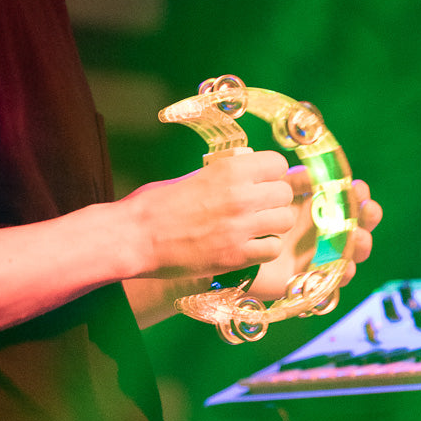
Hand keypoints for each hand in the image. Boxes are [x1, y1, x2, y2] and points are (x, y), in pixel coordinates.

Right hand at [124, 149, 294, 279]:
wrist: (135, 237)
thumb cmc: (156, 204)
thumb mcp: (193, 176)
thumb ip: (225, 173)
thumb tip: (248, 168)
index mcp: (228, 170)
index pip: (278, 164)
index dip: (272, 173)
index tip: (262, 180)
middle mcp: (240, 196)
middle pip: (284, 193)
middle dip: (274, 199)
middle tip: (258, 206)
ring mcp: (240, 228)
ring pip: (285, 221)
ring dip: (273, 224)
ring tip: (255, 227)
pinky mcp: (236, 256)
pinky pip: (272, 250)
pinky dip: (264, 248)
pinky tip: (249, 245)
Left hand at [252, 167, 382, 299]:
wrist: (239, 246)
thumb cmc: (260, 215)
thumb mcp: (277, 195)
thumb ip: (294, 182)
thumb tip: (312, 173)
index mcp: (323, 208)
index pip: (351, 199)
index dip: (360, 194)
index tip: (359, 187)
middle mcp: (329, 232)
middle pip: (360, 225)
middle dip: (369, 217)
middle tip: (367, 208)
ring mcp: (324, 256)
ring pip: (353, 252)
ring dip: (361, 244)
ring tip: (357, 236)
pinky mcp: (315, 278)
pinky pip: (336, 278)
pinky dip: (344, 272)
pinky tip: (346, 266)